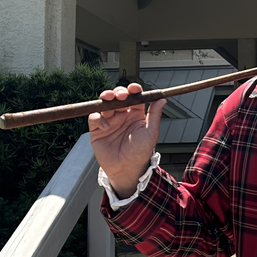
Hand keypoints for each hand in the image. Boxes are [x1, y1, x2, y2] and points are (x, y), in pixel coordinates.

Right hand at [88, 83, 166, 197]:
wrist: (126, 169)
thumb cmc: (140, 152)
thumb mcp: (151, 132)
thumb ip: (155, 114)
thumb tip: (162, 98)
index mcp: (135, 114)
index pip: (134, 97)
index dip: (133, 90)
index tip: (134, 88)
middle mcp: (122, 115)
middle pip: (118, 97)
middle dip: (118, 92)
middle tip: (120, 94)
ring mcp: (109, 121)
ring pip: (105, 103)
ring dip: (106, 98)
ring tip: (109, 99)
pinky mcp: (97, 129)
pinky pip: (94, 117)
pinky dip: (98, 118)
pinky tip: (105, 126)